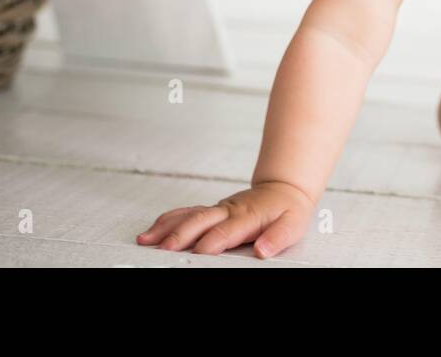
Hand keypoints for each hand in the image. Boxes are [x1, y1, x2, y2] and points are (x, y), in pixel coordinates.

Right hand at [136, 180, 315, 257]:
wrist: (284, 188)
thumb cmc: (288, 209)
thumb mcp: (293, 224)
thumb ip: (278, 238)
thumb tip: (263, 251)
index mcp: (248, 216)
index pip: (227, 230)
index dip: (213, 240)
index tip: (200, 251)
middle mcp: (229, 210)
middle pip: (201, 221)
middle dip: (181, 234)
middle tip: (165, 248)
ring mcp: (218, 209)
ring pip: (188, 215)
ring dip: (167, 227)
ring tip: (146, 239)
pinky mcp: (211, 210)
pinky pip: (186, 213)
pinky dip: (168, 221)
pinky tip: (152, 230)